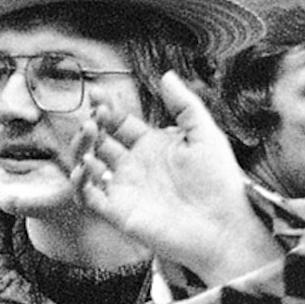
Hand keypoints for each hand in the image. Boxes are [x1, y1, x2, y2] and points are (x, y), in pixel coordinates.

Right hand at [70, 71, 273, 283]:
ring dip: (82, 146)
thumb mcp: (205, 135)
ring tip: (89, 132)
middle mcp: (135, 167)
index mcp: (152, 147)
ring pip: (88, 164)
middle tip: (94, 115)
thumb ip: (186, 104)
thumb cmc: (221, 185)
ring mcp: (126, 190)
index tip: (99, 94)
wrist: (225, 228)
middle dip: (91, 125)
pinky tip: (86, 165)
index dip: (106, 108)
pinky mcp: (120, 214)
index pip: (119, 122)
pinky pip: (89, 196)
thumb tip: (167, 75)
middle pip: (99, 141)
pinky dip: (80, 181)